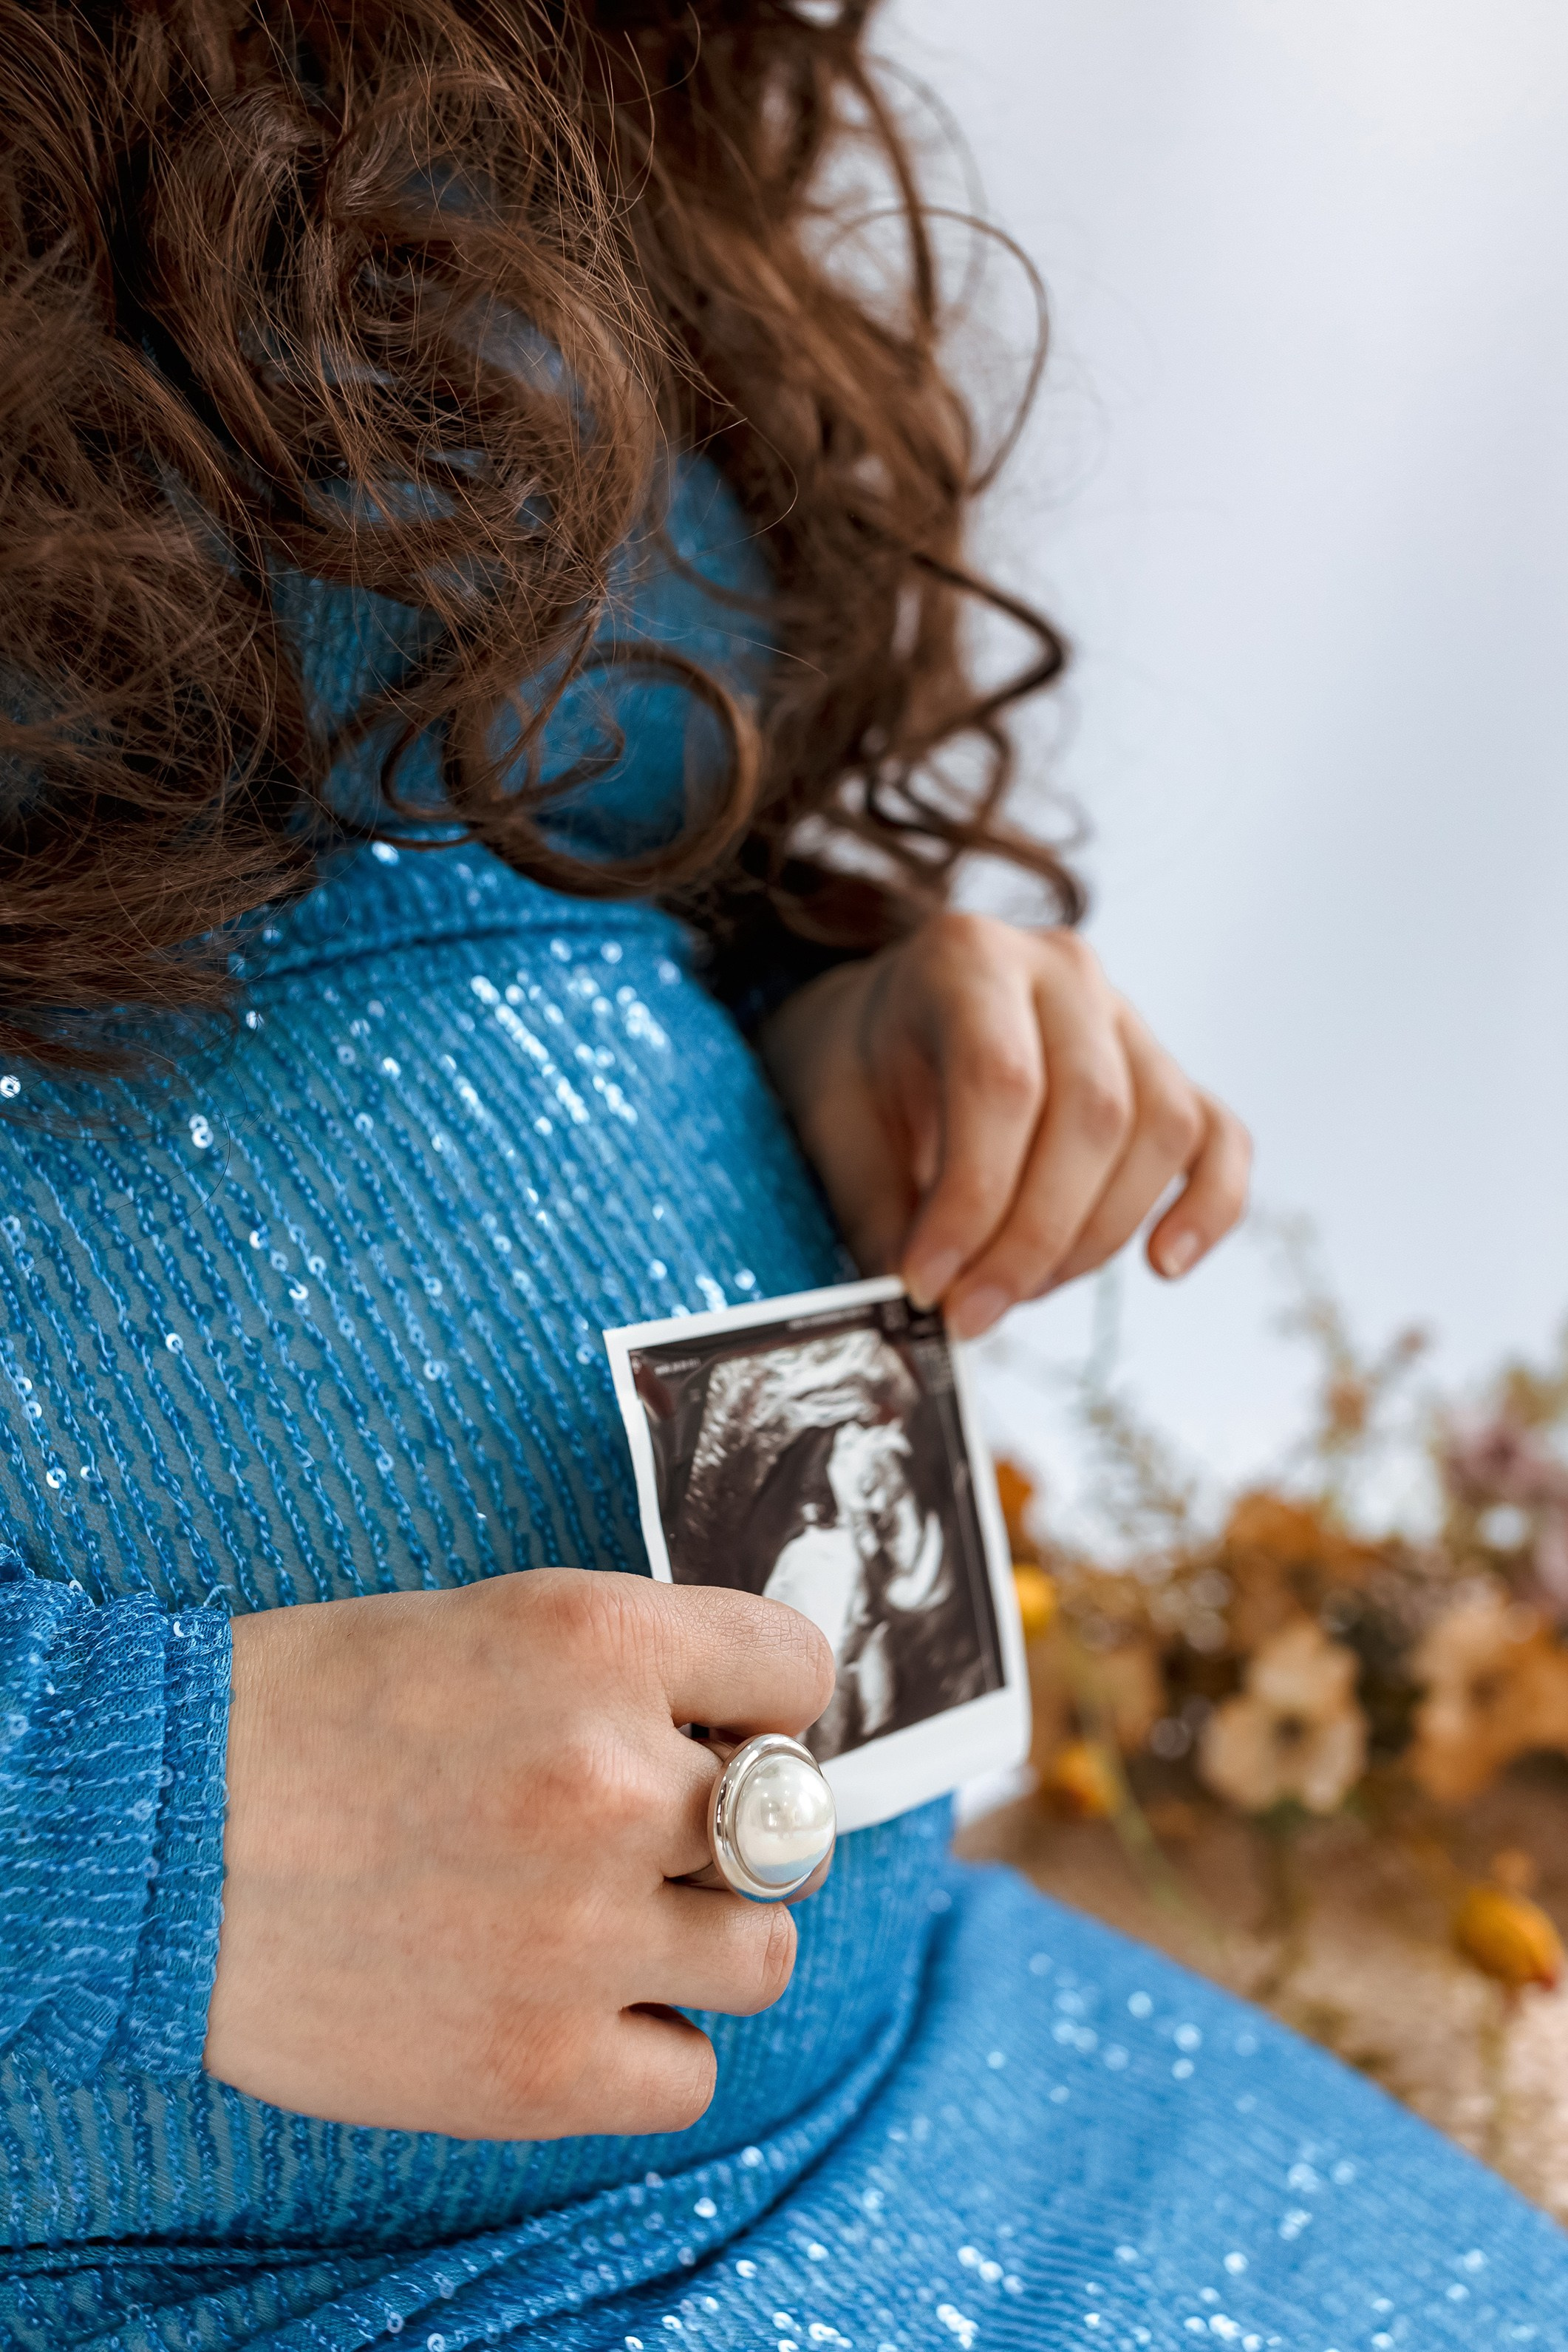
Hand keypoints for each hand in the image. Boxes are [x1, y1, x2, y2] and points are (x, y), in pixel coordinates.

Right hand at [205, 1570, 833, 2139]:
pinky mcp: (537, 2069)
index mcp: (599, 1643)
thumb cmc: (311, 1714)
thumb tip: (757, 1733)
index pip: (799, 1669)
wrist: (152, 1835)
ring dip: (700, 1940)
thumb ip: (637, 1674)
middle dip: (731, 1828)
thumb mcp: (493, 1624)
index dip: (759, 1702)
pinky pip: (692, 2075)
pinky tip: (567, 2002)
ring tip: (599, 1921)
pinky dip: (645, 2047)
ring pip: (764, 1953)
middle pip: (793, 1823)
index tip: (715, 1726)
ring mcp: (583, 1933)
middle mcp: (616, 1782)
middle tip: (639, 1834)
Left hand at [761, 913, 1249, 1337]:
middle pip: (1092, 1111)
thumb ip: (874, 1207)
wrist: (883, 1021)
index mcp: (967, 956)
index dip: (972, 1198)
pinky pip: (1218, 1138)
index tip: (928, 1283)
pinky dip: (1208, 1208)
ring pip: (1158, 1131)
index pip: (1001, 1081)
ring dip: (1096, 1238)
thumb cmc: (857, 1065)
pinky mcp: (1165, 1072)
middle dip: (1032, 1237)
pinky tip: (1164, 1265)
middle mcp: (1063, 969)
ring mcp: (1126, 1017)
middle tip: (971, 1313)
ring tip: (1018, 1291)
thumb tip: (914, 1307)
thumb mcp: (832, 1121)